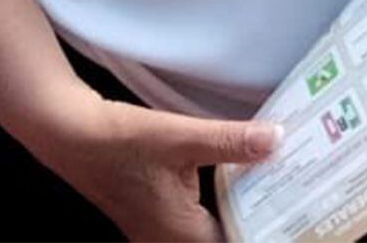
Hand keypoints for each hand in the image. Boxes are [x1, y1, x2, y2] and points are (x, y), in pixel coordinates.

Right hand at [22, 86, 276, 240]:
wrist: (71, 135)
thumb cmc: (120, 141)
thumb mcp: (182, 137)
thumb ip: (232, 142)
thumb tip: (277, 140)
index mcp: (181, 234)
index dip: (268, 227)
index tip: (296, 209)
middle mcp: (170, 240)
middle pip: (227, 237)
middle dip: (258, 217)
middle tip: (292, 191)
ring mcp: (159, 230)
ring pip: (213, 228)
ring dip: (240, 209)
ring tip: (274, 182)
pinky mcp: (154, 214)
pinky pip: (198, 218)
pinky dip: (221, 201)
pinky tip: (239, 176)